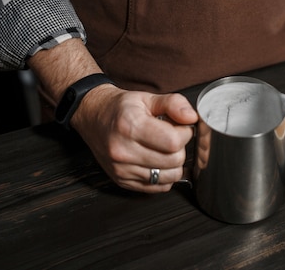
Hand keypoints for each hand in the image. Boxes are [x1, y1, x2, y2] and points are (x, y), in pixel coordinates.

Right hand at [73, 86, 196, 192]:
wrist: (93, 117)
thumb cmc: (120, 108)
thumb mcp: (147, 97)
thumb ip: (173, 103)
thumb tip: (191, 117)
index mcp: (130, 126)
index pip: (174, 141)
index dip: (185, 133)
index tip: (180, 127)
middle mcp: (123, 151)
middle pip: (174, 160)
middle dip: (180, 147)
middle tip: (171, 136)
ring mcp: (122, 169)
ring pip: (169, 177)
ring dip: (173, 163)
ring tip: (163, 148)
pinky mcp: (122, 181)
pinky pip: (158, 188)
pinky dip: (164, 176)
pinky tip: (157, 160)